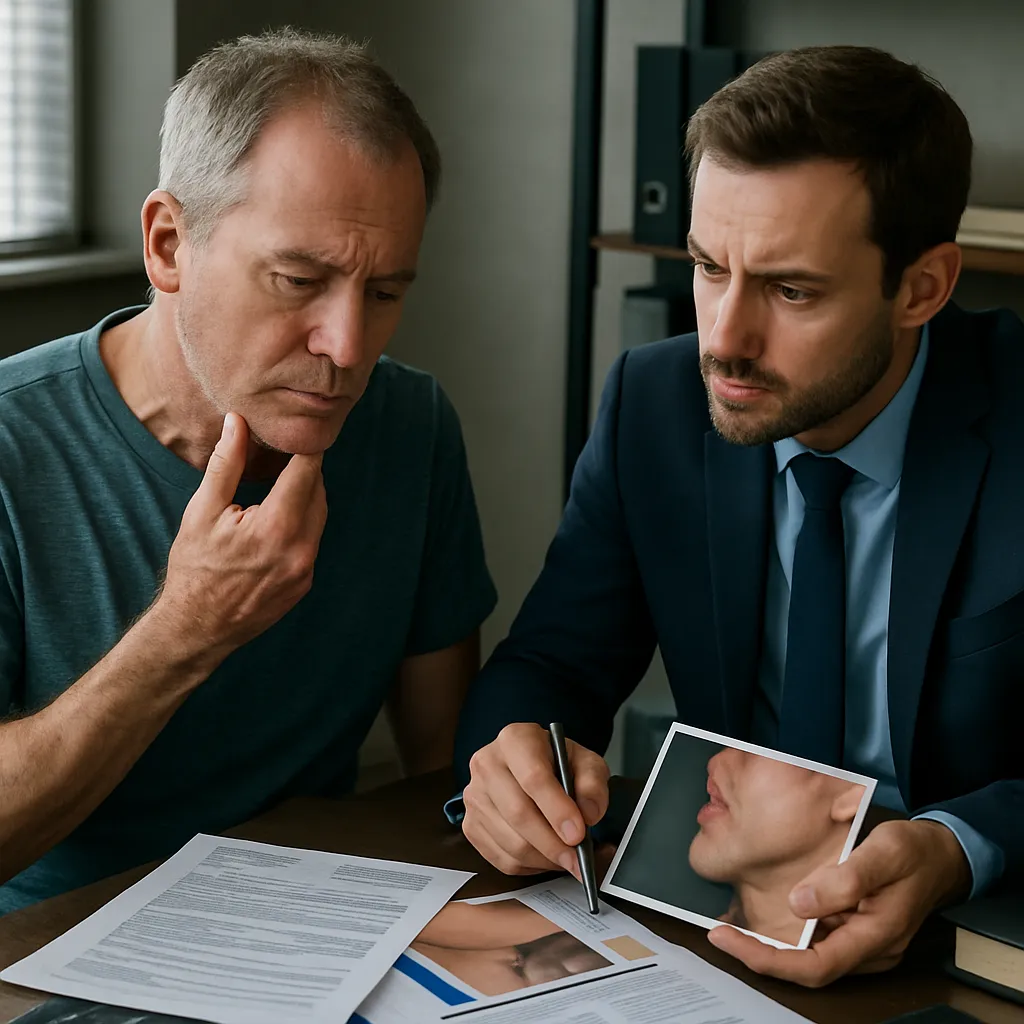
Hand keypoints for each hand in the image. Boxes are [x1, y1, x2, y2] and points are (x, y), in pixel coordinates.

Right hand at [155, 412, 327, 658]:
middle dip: (304, 470)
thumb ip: (225, 463)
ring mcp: (307, 569)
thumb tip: (237, 421)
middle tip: (284, 454)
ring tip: (279, 484)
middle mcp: (301, 548)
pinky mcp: (306, 582)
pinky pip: (312, 541)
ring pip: (318, 516)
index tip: (298, 429)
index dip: (305, 445)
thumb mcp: (202, 511)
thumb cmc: (194, 568)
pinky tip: (276, 522)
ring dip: (305, 496)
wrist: (196, 627)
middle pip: (318, 492)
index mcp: (277, 527)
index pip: (307, 470)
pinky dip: (300, 524)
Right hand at [462, 723, 609, 876]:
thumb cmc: (557, 764)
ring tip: (566, 857)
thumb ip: (592, 784)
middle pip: (518, 813)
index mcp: (515, 740)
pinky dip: (530, 866)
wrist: (533, 768)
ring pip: (510, 842)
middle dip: (552, 844)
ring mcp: (474, 796)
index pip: (533, 777)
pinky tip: (546, 856)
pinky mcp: (471, 825)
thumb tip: (588, 813)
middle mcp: (487, 764)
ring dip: (544, 858)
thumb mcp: (586, 763)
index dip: (557, 810)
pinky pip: (502, 859)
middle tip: (577, 858)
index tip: (578, 834)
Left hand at [708, 819, 971, 986]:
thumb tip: (800, 903)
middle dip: (760, 954)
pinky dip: (786, 933)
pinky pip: (816, 940)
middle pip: (807, 967)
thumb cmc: (915, 852)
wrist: (943, 855)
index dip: (768, 959)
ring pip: (809, 956)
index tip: (728, 938)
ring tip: (730, 927)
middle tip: (719, 933)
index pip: (815, 965)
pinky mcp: (855, 929)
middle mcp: (867, 949)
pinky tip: (761, 918)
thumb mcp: (884, 853)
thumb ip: (845, 878)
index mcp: (875, 936)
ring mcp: (862, 942)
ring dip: (769, 946)